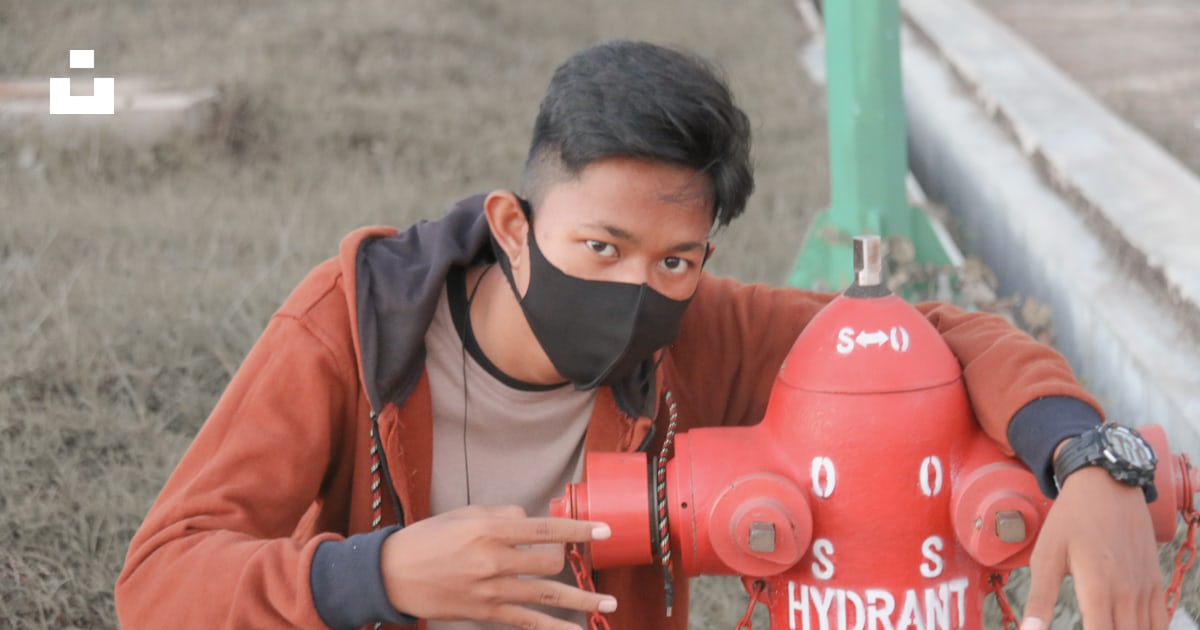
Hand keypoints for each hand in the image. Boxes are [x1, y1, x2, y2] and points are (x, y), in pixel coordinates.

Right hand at [380, 504, 616, 628]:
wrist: (393, 573)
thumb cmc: (428, 538)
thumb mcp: (465, 513)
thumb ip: (504, 514)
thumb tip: (532, 520)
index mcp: (490, 529)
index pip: (546, 529)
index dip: (580, 529)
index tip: (605, 529)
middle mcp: (495, 560)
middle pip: (551, 561)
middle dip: (565, 557)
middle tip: (566, 555)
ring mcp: (493, 590)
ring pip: (549, 595)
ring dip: (583, 600)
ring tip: (609, 603)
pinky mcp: (487, 612)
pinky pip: (529, 622)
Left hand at [1021, 466, 1165, 629]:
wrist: (1107, 485)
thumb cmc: (1070, 519)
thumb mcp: (1046, 556)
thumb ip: (1040, 599)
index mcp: (1099, 590)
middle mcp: (1128, 594)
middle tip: (1090, 626)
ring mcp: (1146, 588)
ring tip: (1105, 627)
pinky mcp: (1155, 581)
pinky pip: (1160, 622)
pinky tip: (1129, 627)